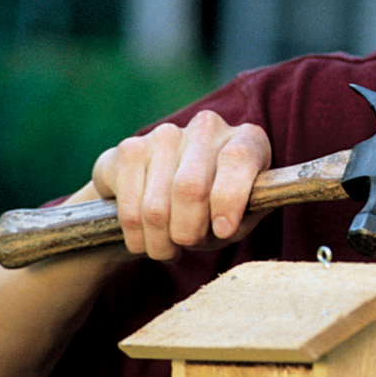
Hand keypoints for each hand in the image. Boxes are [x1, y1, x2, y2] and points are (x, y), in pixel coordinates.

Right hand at [92, 110, 271, 260]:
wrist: (176, 196)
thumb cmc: (220, 210)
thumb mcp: (242, 218)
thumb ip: (241, 219)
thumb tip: (222, 226)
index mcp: (247, 139)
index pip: (238, 158)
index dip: (228, 199)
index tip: (223, 232)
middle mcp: (206, 127)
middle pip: (190, 187)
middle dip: (189, 231)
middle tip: (190, 244)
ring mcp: (165, 134)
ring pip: (156, 206)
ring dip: (160, 242)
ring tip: (169, 248)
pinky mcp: (130, 148)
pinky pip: (128, 207)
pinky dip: (137, 237)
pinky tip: (147, 240)